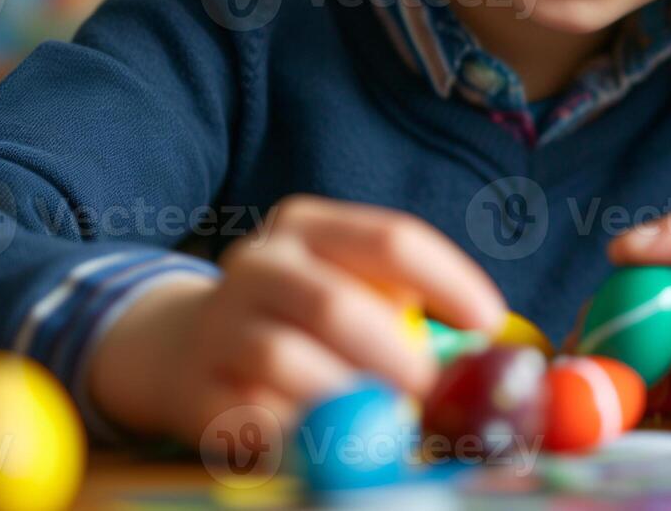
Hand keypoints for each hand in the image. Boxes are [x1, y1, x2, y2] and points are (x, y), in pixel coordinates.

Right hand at [87, 194, 506, 455]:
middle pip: (335, 304)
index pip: (391, 240)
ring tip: (385, 425)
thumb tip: (487, 357)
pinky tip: (329, 444)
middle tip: (432, 393)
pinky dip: (299, 436)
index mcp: (308, 226)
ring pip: (285, 360)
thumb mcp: (349, 285)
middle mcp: (259, 264)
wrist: (181, 345)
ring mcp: (219, 325)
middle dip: (395, 355)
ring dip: (347, 399)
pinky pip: (251, 418)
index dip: (449, 282)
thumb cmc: (301, 317)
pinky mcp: (195, 390)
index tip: (490, 324)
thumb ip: (408, 308)